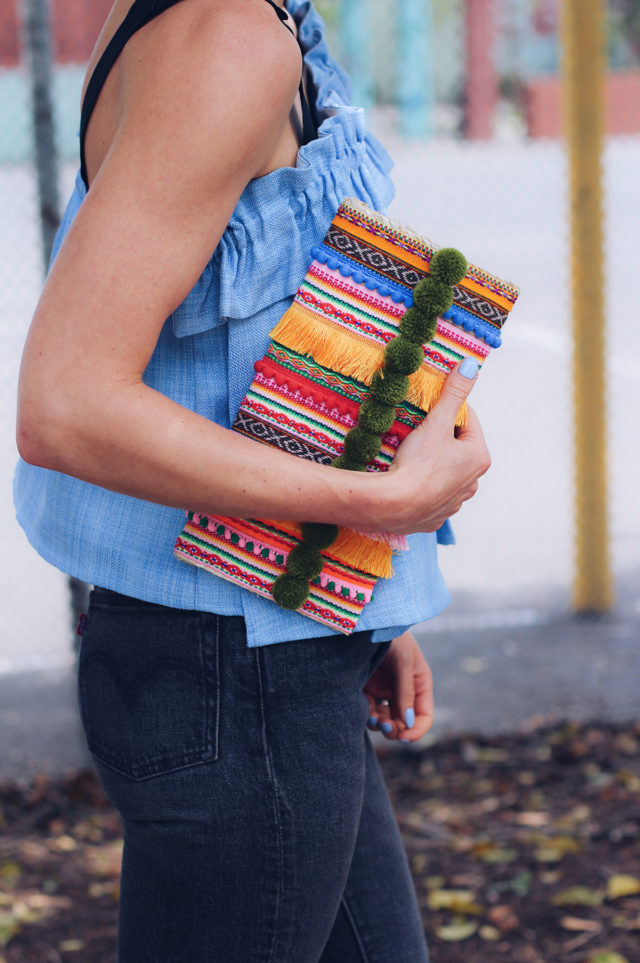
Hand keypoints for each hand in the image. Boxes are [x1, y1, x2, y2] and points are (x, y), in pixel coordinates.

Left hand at [364, 630, 432, 741]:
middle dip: (396, 729)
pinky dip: (368, 717)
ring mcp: (384, 692)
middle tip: (386, 727)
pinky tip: (365, 713)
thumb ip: (405, 693)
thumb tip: (408, 723)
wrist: (366, 622)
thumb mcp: (403, 661)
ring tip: (374, 719)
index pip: (424, 716)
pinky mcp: (366, 690)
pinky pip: (369, 712)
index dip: (417, 730)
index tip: (404, 737)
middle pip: (404, 723)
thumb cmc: (391, 637)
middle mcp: (403, 692)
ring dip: (381, 725)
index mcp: (420, 685)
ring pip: (386, 721)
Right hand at [381, 359, 490, 534]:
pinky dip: (422, 485)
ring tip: (411, 455)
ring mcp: (454, 503)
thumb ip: (453, 393)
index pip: (468, 421)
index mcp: (479, 457)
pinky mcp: (435, 517)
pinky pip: (431, 495)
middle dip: (441, 437)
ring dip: (433, 462)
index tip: (430, 407)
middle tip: (417, 430)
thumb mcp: (436, 422)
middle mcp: (473, 482)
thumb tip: (471, 365)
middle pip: (458, 448)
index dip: (448, 410)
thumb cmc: (417, 462)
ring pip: (446, 472)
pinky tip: (408, 479)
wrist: (392, 505)